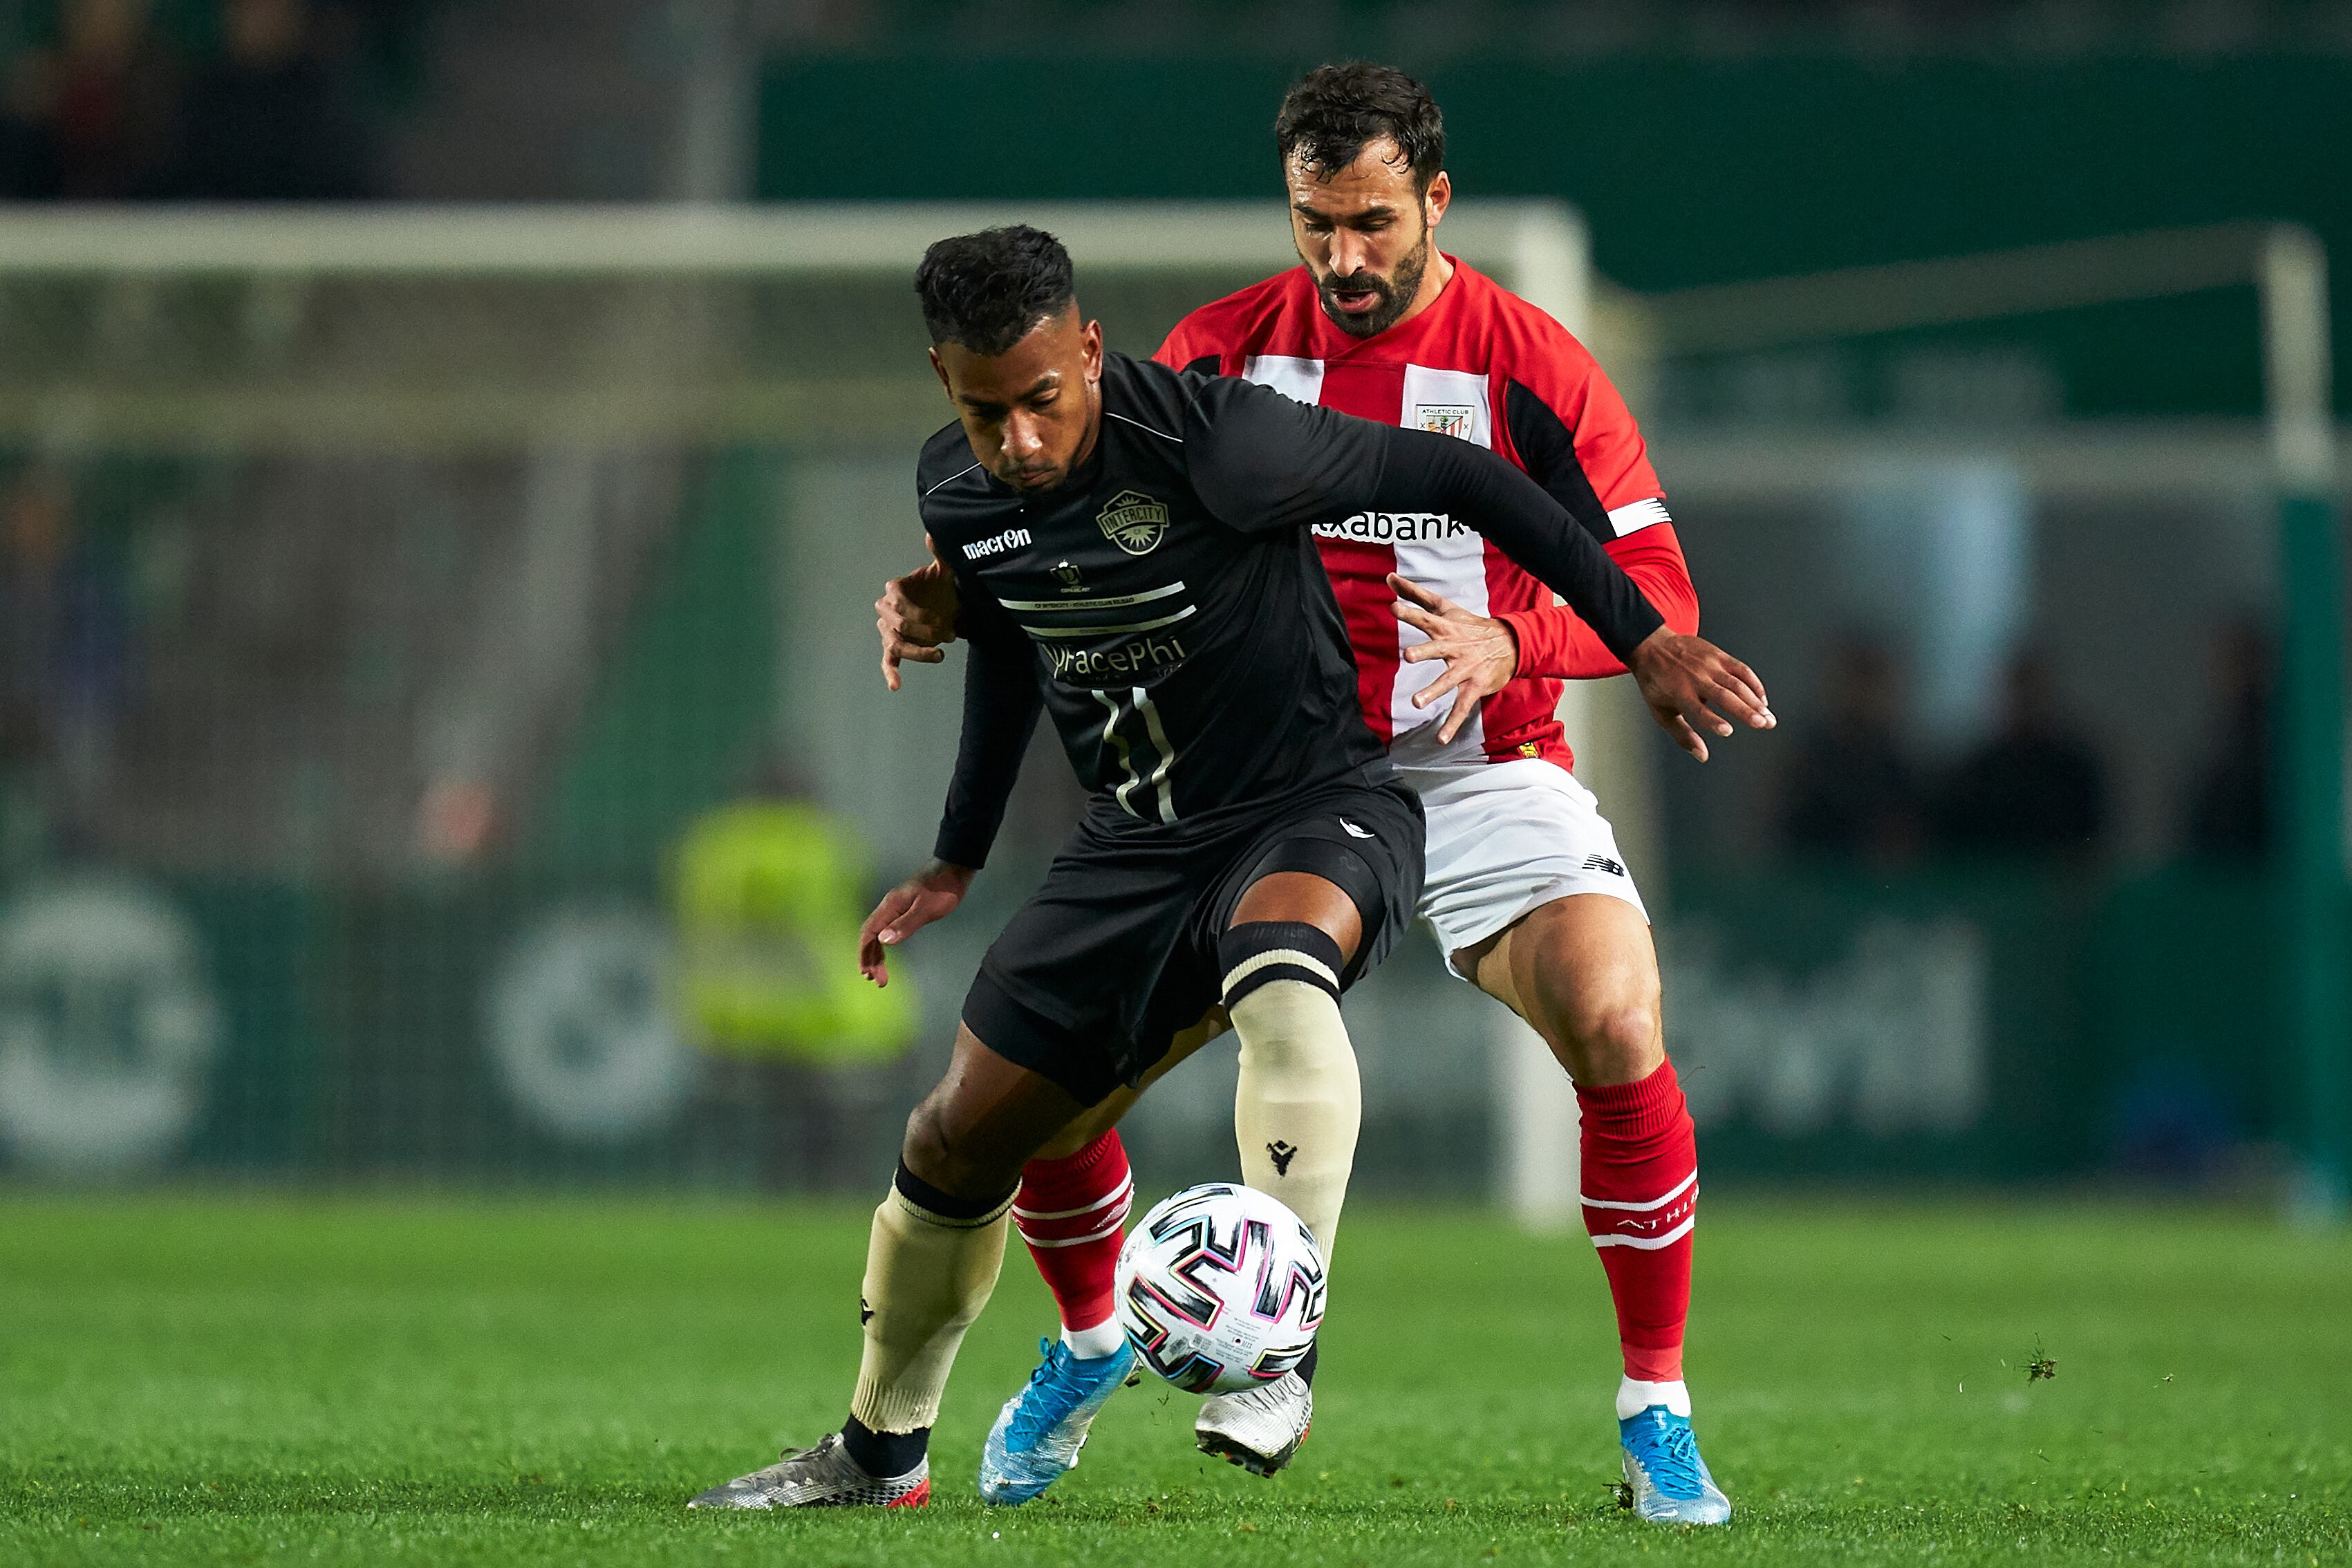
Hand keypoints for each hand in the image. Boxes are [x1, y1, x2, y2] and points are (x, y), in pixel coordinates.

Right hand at [857, 860, 974, 985]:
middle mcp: (889, 907)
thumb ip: (905, 924)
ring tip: (880, 973)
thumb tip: (883, 940)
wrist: (954, 869)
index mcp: (890, 906)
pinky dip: (886, 944)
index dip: (865, 953)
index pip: (869, 932)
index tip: (868, 973)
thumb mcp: (926, 909)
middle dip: (871, 959)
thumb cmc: (943, 888)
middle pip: (871, 935)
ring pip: (879, 933)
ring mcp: (896, 907)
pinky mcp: (905, 909)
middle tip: (878, 980)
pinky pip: (888, 929)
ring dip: (877, 954)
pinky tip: (887, 952)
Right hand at [878, 539, 960, 690]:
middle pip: (899, 625)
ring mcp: (888, 629)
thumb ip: (939, 553)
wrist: (942, 605)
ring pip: (896, 644)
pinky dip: (890, 672)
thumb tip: (933, 534)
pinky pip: (887, 660)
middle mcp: (886, 609)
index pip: (899, 603)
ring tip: (939, 654)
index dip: (921, 614)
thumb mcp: (943, 571)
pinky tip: (896, 685)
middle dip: (926, 632)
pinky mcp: (892, 646)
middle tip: (949, 634)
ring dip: (917, 651)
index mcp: (894, 589)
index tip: (943, 620)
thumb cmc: (940, 588)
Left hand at [1391, 573, 1518, 744]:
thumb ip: (1415, 594)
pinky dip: (1452, 725)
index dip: (1410, 613)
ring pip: (1448, 681)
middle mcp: (1455, 648)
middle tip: (1407, 656)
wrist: (1509, 644)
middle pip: (1437, 649)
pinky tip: (1441, 740)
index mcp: (1446, 628)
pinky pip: (1461, 708)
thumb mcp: (1445, 607)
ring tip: (1417, 703)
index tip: (1393, 608)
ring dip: (1433, 692)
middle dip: (1423, 652)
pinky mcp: (1474, 688)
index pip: (1426, 618)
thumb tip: (1389, 578)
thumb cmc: (1469, 625)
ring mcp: (1465, 669)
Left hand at [1628, 629, 1774, 761]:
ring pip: (1737, 683)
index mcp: (1679, 692)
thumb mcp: (1661, 712)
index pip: (1698, 709)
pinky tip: (1762, 701)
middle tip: (1763, 724)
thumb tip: (1702, 757)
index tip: (1728, 730)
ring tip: (1768, 718)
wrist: (1653, 647)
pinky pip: (1742, 669)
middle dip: (1745, 710)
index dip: (1712, 720)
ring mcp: (1709, 665)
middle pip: (1724, 695)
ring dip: (1755, 701)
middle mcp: (1696, 678)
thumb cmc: (1657, 684)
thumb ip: (1683, 735)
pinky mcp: (1719, 655)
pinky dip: (1755, 684)